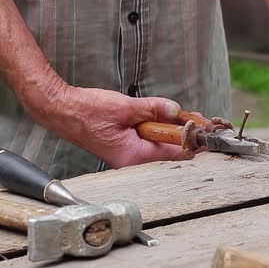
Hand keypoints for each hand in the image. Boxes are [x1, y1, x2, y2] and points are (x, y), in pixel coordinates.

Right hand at [27, 83, 190, 168]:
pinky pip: (148, 140)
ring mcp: (128, 155)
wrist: (61, 110)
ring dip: (171, 130)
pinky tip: (164, 117)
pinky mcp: (124, 147)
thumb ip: (153, 109)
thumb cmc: (85, 112)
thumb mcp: (125, 107)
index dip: (193, 142)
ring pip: (159, 145)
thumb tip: (175, 110)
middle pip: (169, 151)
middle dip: (185, 134)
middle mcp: (132, 160)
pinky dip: (158, 129)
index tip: (207, 132)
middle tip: (199, 119)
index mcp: (133, 156)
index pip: (173, 154)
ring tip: (184, 115)